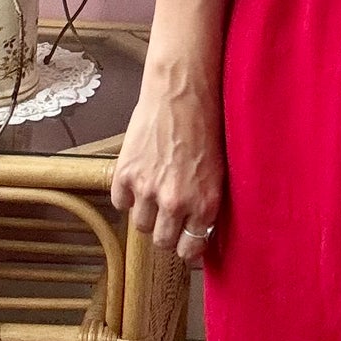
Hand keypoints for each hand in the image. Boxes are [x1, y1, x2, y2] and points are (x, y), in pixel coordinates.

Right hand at [110, 62, 224, 269]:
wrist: (181, 90)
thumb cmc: (207, 122)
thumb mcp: (220, 168)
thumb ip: (207, 201)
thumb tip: (200, 228)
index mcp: (205, 203)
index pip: (191, 250)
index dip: (188, 246)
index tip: (186, 241)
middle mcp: (176, 203)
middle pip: (162, 241)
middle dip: (166, 232)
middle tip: (169, 216)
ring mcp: (147, 190)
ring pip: (140, 225)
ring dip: (147, 212)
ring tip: (154, 189)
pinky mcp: (125, 174)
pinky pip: (120, 202)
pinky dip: (127, 194)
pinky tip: (138, 177)